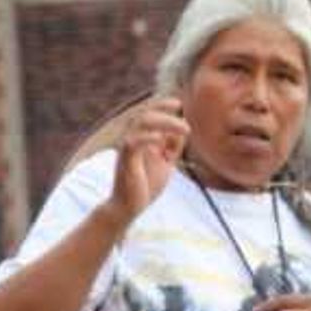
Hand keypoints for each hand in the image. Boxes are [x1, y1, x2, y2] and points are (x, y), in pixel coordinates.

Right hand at [105, 96, 189, 225]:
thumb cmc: (146, 184)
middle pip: (144, 112)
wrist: (130, 206)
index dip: (161, 104)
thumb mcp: (166, 163)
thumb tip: (183, 130)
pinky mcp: (125, 160)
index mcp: (141, 137)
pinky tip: (160, 139)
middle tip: (180, 107)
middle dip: (162, 106)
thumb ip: (172, 147)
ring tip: (184, 129)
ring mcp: (127, 148)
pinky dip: (147, 138)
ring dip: (164, 121)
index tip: (179, 104)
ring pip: (140, 123)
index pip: (148, 113)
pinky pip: (132, 143)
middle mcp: (132, 138)